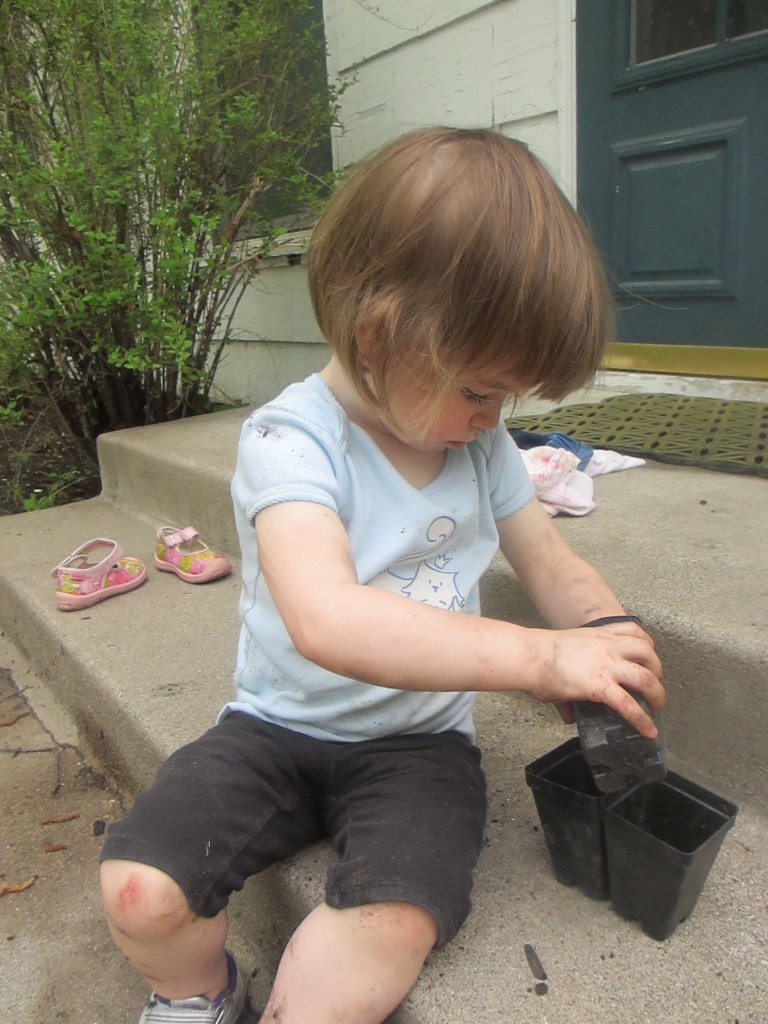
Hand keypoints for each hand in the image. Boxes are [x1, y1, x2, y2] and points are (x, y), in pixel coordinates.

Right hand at [527, 623, 663, 737]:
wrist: (529, 655)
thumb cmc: (539, 653)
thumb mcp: (564, 655)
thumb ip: (573, 678)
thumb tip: (570, 714)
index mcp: (599, 635)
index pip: (634, 631)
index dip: (648, 645)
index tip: (649, 657)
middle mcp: (608, 647)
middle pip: (648, 652)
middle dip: (657, 669)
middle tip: (653, 685)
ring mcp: (606, 665)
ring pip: (646, 677)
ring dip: (658, 694)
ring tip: (657, 707)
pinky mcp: (599, 686)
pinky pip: (629, 704)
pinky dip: (642, 719)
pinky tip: (648, 731)